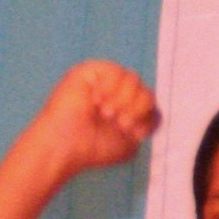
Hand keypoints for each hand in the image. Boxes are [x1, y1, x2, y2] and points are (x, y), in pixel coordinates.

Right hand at [17, 60, 158, 180]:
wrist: (67, 145)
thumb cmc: (92, 148)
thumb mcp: (130, 143)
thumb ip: (146, 124)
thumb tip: (148, 109)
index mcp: (125, 110)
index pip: (151, 105)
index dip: (145, 118)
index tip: (130, 132)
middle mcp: (115, 94)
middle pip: (146, 91)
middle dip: (135, 109)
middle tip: (116, 121)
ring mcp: (102, 81)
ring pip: (133, 80)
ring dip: (122, 100)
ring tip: (105, 112)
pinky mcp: (89, 71)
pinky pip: (115, 70)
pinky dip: (110, 87)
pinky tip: (96, 99)